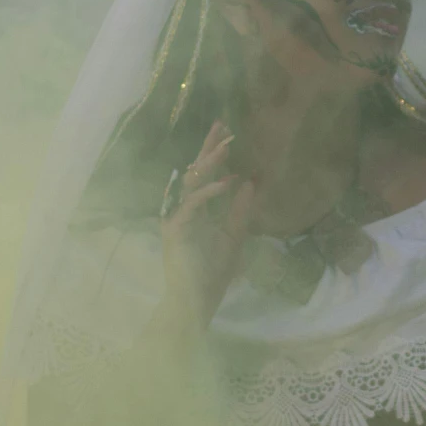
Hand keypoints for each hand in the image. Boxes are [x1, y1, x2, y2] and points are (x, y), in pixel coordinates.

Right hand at [161, 120, 254, 332]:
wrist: (197, 300)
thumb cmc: (212, 272)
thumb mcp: (234, 236)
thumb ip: (240, 210)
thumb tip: (251, 181)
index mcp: (196, 209)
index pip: (204, 175)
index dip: (214, 153)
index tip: (225, 131)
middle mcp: (183, 208)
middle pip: (194, 171)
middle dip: (209, 149)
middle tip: (221, 126)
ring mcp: (176, 218)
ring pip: (190, 183)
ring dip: (209, 164)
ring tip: (226, 147)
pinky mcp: (174, 230)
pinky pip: (191, 205)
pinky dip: (208, 193)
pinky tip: (226, 182)